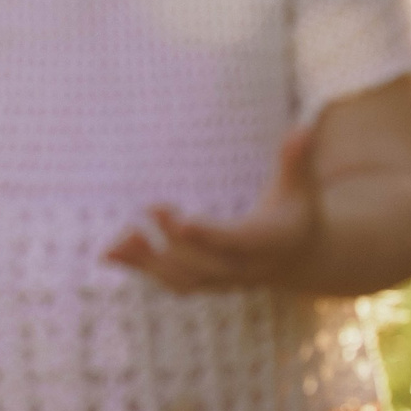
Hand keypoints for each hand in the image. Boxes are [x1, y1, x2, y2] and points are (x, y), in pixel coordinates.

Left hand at [105, 125, 318, 292]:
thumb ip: (297, 158)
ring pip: (185, 280)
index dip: (210, 234)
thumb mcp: (301, 185)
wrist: (297, 256)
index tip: (181, 221)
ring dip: (149, 261)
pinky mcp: (204, 283)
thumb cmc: (296, 209)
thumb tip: (303, 127)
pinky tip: (108, 253)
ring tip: (119, 239)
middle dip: (174, 243)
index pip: (239, 241)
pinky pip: (170, 283)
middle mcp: (246, 268)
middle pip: (207, 264)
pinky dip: (140, 269)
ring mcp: (224, 281)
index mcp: (270, 242)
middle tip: (147, 209)